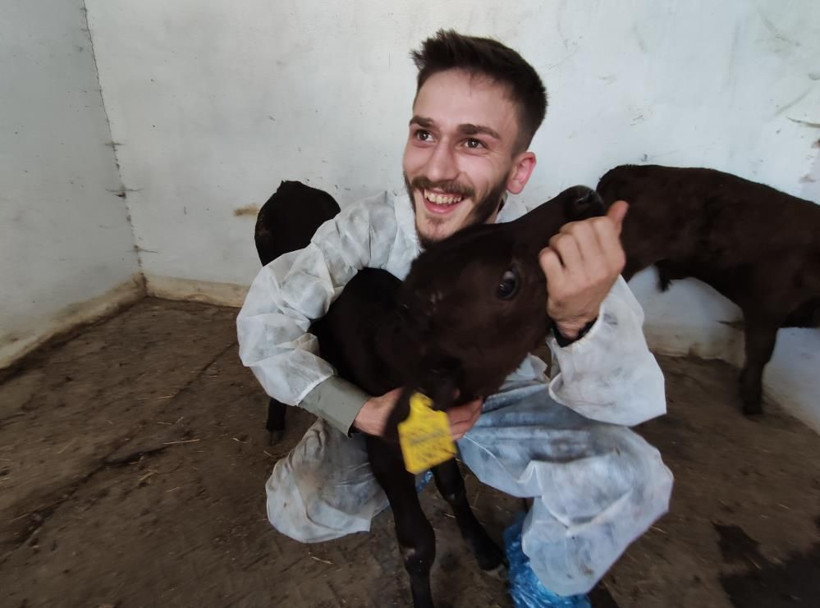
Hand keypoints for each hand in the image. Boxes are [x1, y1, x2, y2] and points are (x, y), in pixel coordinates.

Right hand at [353, 389, 482, 439]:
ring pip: (459, 435)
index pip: (462, 416)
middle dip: (474, 416)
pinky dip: (460, 430)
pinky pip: (450, 439)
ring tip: (472, 412)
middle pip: (464, 428)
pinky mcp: (428, 443)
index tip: (479, 397)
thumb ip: (437, 393)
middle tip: (479, 404)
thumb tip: (457, 392)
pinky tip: (460, 422)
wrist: (377, 420)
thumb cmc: (395, 405)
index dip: (473, 407)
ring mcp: (433, 441)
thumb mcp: (416, 393)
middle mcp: (437, 434)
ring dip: (469, 424)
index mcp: (435, 421)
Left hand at [539, 201, 627, 338]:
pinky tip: (550, 265)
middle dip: (567, 232)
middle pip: (578, 229)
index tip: (583, 237)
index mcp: (615, 259)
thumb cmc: (593, 281)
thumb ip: (613, 229)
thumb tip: (621, 204)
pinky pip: (547, 256)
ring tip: (558, 254)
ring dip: (554, 243)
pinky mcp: (560, 288)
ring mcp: (581, 280)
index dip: (587, 224)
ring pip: (561, 241)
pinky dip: (545, 257)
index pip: (600, 223)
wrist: (578, 316)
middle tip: (566, 245)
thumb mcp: (608, 258)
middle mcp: (601, 269)